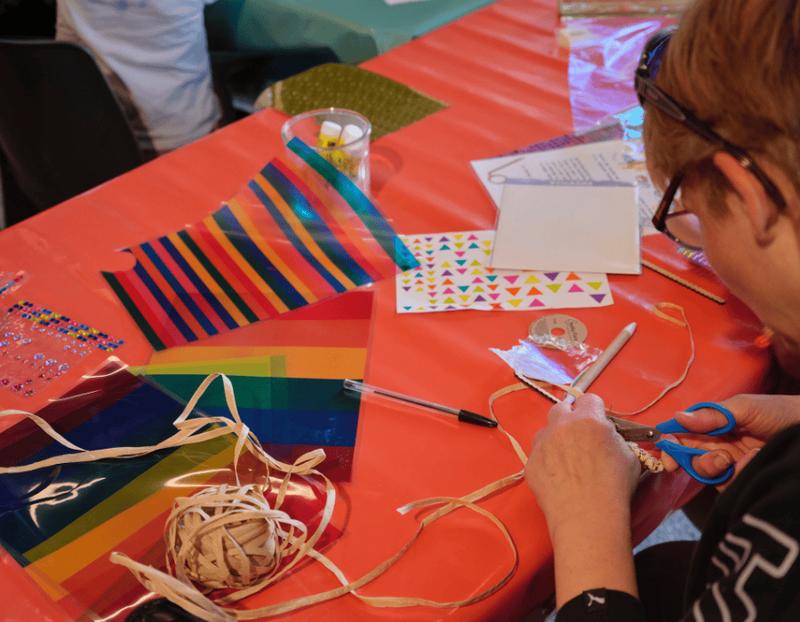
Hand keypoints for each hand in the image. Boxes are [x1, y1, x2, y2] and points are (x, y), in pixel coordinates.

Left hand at [526, 394, 641, 605]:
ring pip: (546, 431)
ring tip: (566, 461)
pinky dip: (546, 461)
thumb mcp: (629, 457)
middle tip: (579, 438)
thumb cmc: (615, 487)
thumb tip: (607, 436)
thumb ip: (614, 439)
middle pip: (561, 409)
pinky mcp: (530, 463)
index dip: (594, 410)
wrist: (587, 517)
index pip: (589, 399)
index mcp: (589, 419)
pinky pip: (537, 454)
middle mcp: (562, 425)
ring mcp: (542, 443)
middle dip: (570, 419)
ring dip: (555, 439)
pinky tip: (557, 478)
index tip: (597, 423)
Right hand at [662, 394, 799, 487]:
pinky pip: (729, 485)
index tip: (668, 456)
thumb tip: (678, 417)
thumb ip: (711, 415)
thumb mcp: (744, 408)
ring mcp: (731, 463)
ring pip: (706, 473)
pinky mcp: (744, 479)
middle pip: (689, 458)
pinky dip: (739, 475)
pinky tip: (754, 462)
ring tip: (736, 459)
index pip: (682, 435)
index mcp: (713, 425)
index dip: (670, 445)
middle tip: (717, 458)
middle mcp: (718, 444)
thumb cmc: (780, 412)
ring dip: (716, 468)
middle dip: (695, 461)